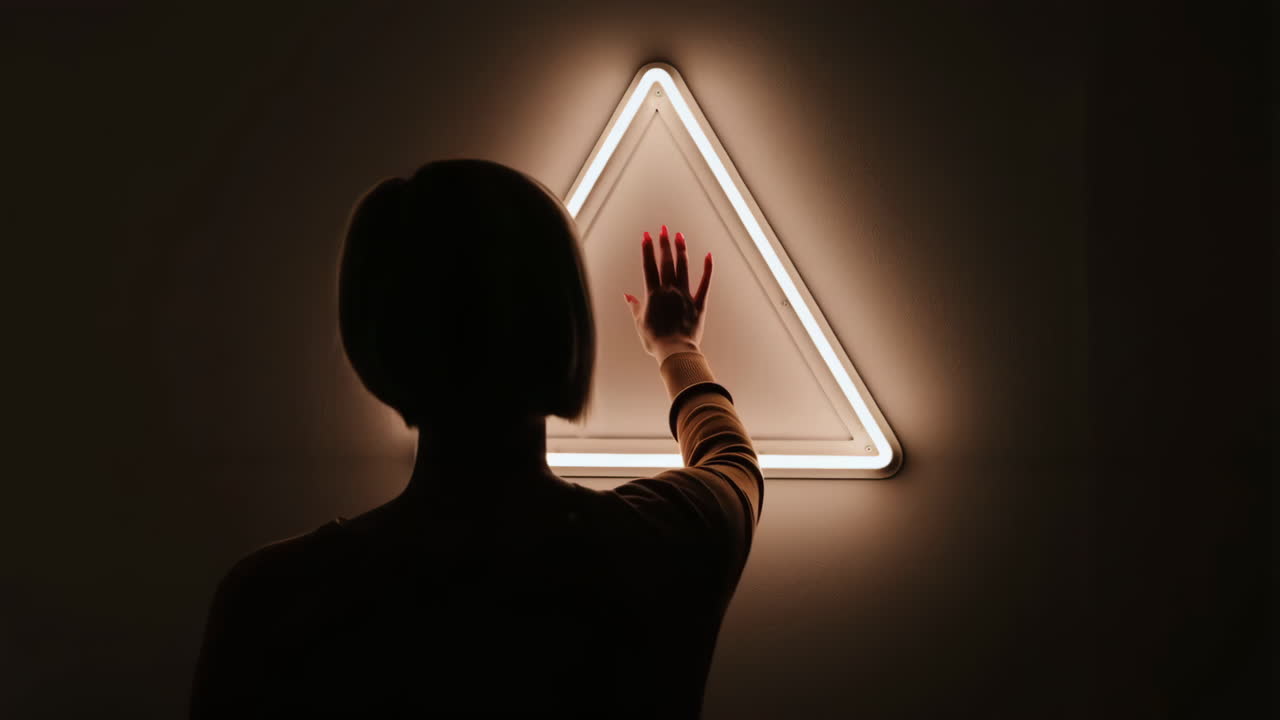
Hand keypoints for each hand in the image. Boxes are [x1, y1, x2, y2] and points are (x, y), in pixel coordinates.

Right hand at [623, 224, 712, 363]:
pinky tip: (708, 256)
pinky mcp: (698, 304)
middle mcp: (669, 291)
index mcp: (653, 295)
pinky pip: (704, 284)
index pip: (648, 267)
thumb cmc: (655, 341)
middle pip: (666, 263)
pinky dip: (707, 270)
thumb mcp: (640, 324)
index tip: (646, 235)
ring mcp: (685, 296)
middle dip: (664, 244)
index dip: (647, 250)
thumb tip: (627, 295)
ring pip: (683, 268)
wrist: (675, 351)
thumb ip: (635, 307)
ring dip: (681, 251)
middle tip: (664, 229)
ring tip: (679, 236)